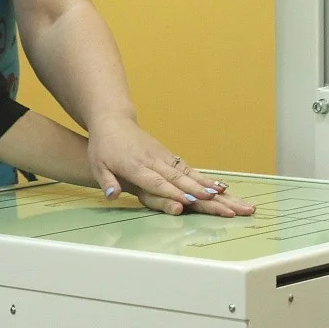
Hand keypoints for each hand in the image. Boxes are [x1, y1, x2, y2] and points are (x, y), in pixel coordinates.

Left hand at [87, 117, 255, 217]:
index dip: (174, 193)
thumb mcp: (98, 164)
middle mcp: (154, 161)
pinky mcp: (170, 157)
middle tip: (224, 206)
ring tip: (231, 199)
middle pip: (181, 181)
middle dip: (203, 195)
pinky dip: (207, 180)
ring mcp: (165, 158)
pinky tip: (223, 190)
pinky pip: (190, 170)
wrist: (113, 121)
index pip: (157, 182)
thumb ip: (106, 181)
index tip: (192, 202)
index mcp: (136, 165)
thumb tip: (111, 195)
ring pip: (191, 176)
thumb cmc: (103, 146)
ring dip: (211, 189)